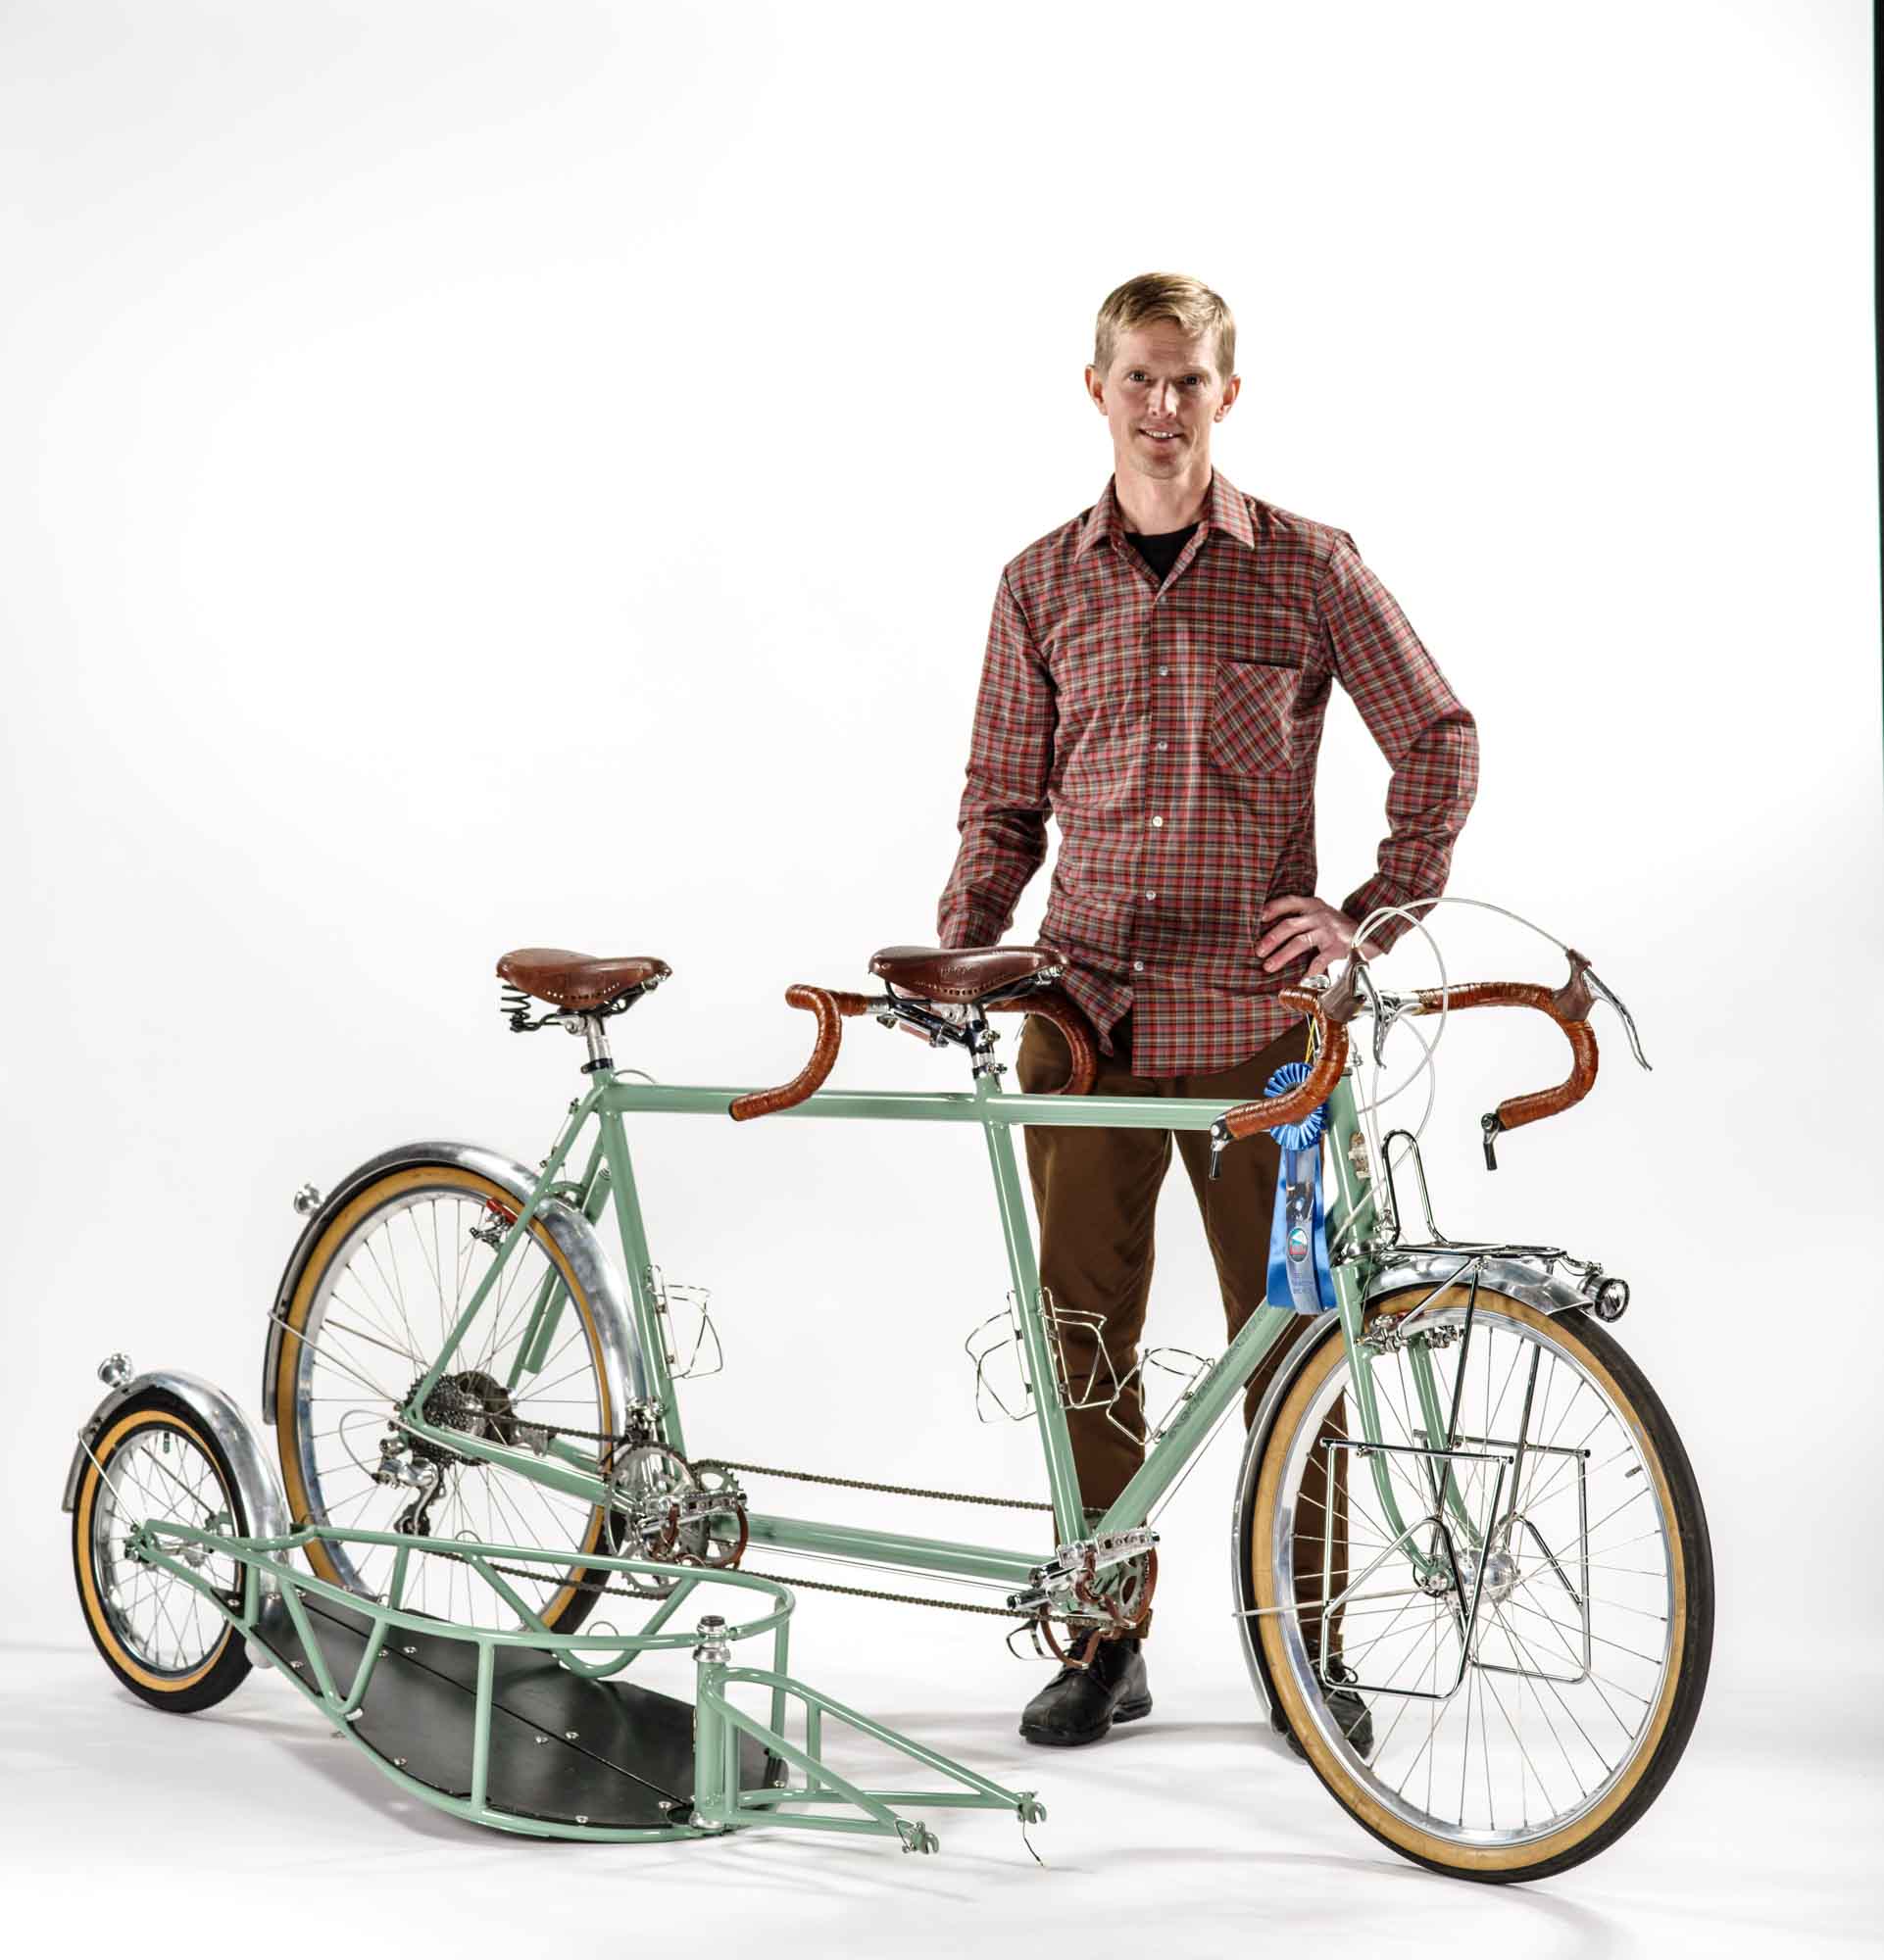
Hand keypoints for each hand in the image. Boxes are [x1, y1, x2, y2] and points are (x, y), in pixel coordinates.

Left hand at [1256, 894, 1377, 977]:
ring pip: (1300, 942)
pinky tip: (1299, 979)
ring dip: (1281, 955)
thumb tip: (1270, 933)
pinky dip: (1308, 971)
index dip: (1273, 908)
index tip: (1259, 918)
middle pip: (1290, 925)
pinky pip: (1319, 960)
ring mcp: (1329, 931)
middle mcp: (1320, 916)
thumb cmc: (1336, 926)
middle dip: (1271, 939)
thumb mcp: (1319, 914)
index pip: (1290, 901)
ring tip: (1269, 966)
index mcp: (1313, 905)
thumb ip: (1301, 918)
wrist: (1370, 932)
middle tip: (1258, 951)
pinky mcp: (1338, 947)